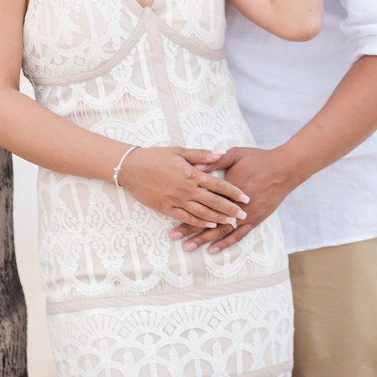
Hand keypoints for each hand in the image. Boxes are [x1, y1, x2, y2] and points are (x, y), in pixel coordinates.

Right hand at [117, 146, 250, 228]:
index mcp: (191, 174)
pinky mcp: (167, 209)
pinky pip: (186, 218)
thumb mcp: (179, 151)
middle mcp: (186, 189)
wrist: (131, 168)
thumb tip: (220, 153)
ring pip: (202, 212)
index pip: (217, 184)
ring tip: (232, 223)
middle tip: (244, 215)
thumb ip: (201, 154)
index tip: (245, 197)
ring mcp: (176, 200)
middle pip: (213, 201)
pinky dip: (199, 222)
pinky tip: (210, 225)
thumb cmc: (155, 156)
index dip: (233, 192)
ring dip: (218, 219)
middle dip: (230, 209)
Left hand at [168, 146, 296, 252]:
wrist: (284, 169)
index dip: (186, 207)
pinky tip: (213, 250)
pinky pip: (238, 235)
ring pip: (220, 230)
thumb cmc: (259, 159)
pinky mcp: (254, 219)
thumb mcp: (235, 154)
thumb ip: (215, 161)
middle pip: (207, 218)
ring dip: (203, 239)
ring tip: (188, 247)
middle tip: (174, 237)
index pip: (201, 200)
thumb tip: (196, 165)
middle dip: (189, 228)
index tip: (170, 214)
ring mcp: (244, 214)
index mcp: (225, 187)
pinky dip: (225, 243)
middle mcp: (233, 204)